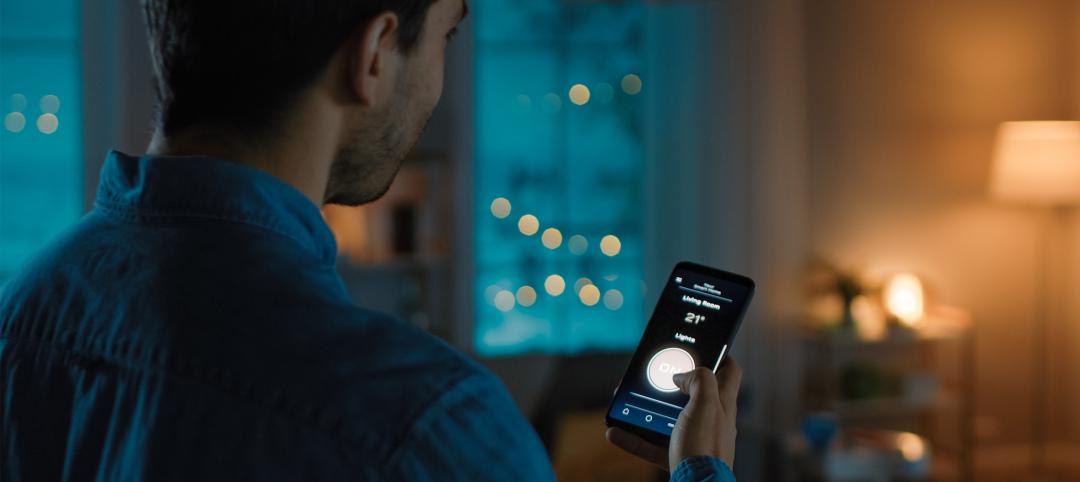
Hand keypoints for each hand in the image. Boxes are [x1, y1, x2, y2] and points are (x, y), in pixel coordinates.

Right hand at [605, 357, 741, 471]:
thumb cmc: (706, 449)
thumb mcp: (706, 404)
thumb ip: (699, 380)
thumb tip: (684, 376)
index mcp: (722, 404)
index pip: (730, 371)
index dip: (721, 354)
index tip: (704, 345)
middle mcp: (712, 421)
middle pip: (694, 393)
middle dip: (673, 383)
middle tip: (655, 375)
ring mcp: (695, 440)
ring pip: (668, 418)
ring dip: (647, 410)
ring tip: (630, 402)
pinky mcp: (677, 458)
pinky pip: (651, 444)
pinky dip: (633, 438)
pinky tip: (616, 432)